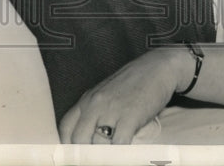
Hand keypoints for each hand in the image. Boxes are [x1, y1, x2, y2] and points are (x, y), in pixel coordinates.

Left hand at [58, 48, 189, 144]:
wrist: (157, 67)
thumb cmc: (133, 83)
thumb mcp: (106, 94)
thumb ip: (94, 113)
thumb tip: (87, 140)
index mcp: (87, 99)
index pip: (66, 128)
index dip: (68, 146)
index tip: (76, 155)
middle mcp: (95, 103)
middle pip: (78, 139)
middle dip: (85, 153)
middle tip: (95, 158)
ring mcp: (112, 109)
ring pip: (98, 144)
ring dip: (105, 154)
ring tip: (113, 154)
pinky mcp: (130, 115)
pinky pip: (119, 143)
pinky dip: (120, 153)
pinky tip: (124, 153)